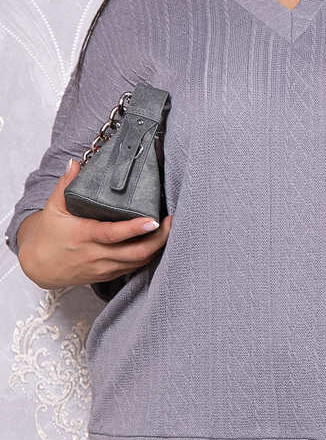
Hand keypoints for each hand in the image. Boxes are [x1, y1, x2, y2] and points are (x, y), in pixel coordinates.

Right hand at [17, 157, 173, 290]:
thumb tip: (76, 163)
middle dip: (158, 238)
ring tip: (170, 229)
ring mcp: (104, 267)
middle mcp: (97, 254)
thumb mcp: (54, 208)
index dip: (135, 228)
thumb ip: (66, 185)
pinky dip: (148, 256)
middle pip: (135, 252)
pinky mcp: (108, 275)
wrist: (40, 267)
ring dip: (157, 247)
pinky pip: (134, 267)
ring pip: (139, 262)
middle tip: (171, 221)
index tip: (154, 220)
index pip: (113, 234)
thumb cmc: (49, 236)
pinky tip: (157, 242)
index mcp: (84, 236)